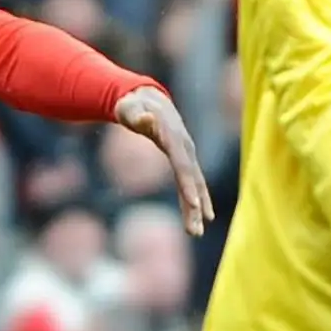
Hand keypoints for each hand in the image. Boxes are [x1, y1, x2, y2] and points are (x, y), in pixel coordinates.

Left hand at [113, 86, 213, 235]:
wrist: (147, 99)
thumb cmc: (134, 106)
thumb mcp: (131, 109)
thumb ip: (138, 115)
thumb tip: (146, 119)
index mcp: (173, 137)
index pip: (182, 165)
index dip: (188, 185)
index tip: (194, 205)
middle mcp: (184, 147)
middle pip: (192, 180)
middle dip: (195, 206)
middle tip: (195, 231)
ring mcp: (186, 153)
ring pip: (195, 184)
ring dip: (197, 208)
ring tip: (196, 232)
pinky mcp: (183, 160)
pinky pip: (191, 182)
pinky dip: (196, 200)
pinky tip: (199, 218)